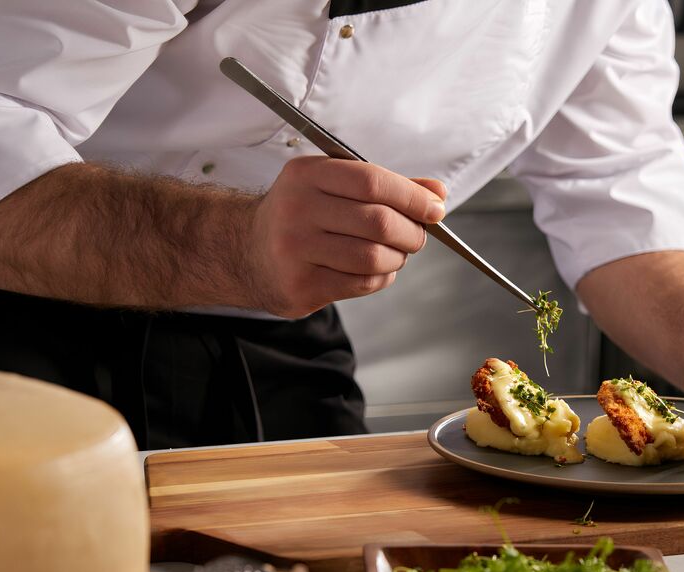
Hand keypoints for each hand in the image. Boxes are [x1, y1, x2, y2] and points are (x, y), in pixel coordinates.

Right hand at [247, 157, 446, 316]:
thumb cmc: (302, 215)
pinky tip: (374, 270)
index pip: (373, 181)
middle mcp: (297, 209)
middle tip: (417, 237)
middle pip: (378, 222)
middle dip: (412, 232)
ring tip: (393, 254)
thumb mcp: (333, 186)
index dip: (413, 197)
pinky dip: (380, 277)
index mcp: (307, 175)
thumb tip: (437, 193)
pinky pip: (361, 283)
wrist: (246, 251)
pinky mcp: (300, 285)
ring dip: (397, 258)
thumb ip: (387, 187)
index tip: (436, 209)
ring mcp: (295, 250)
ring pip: (373, 257)